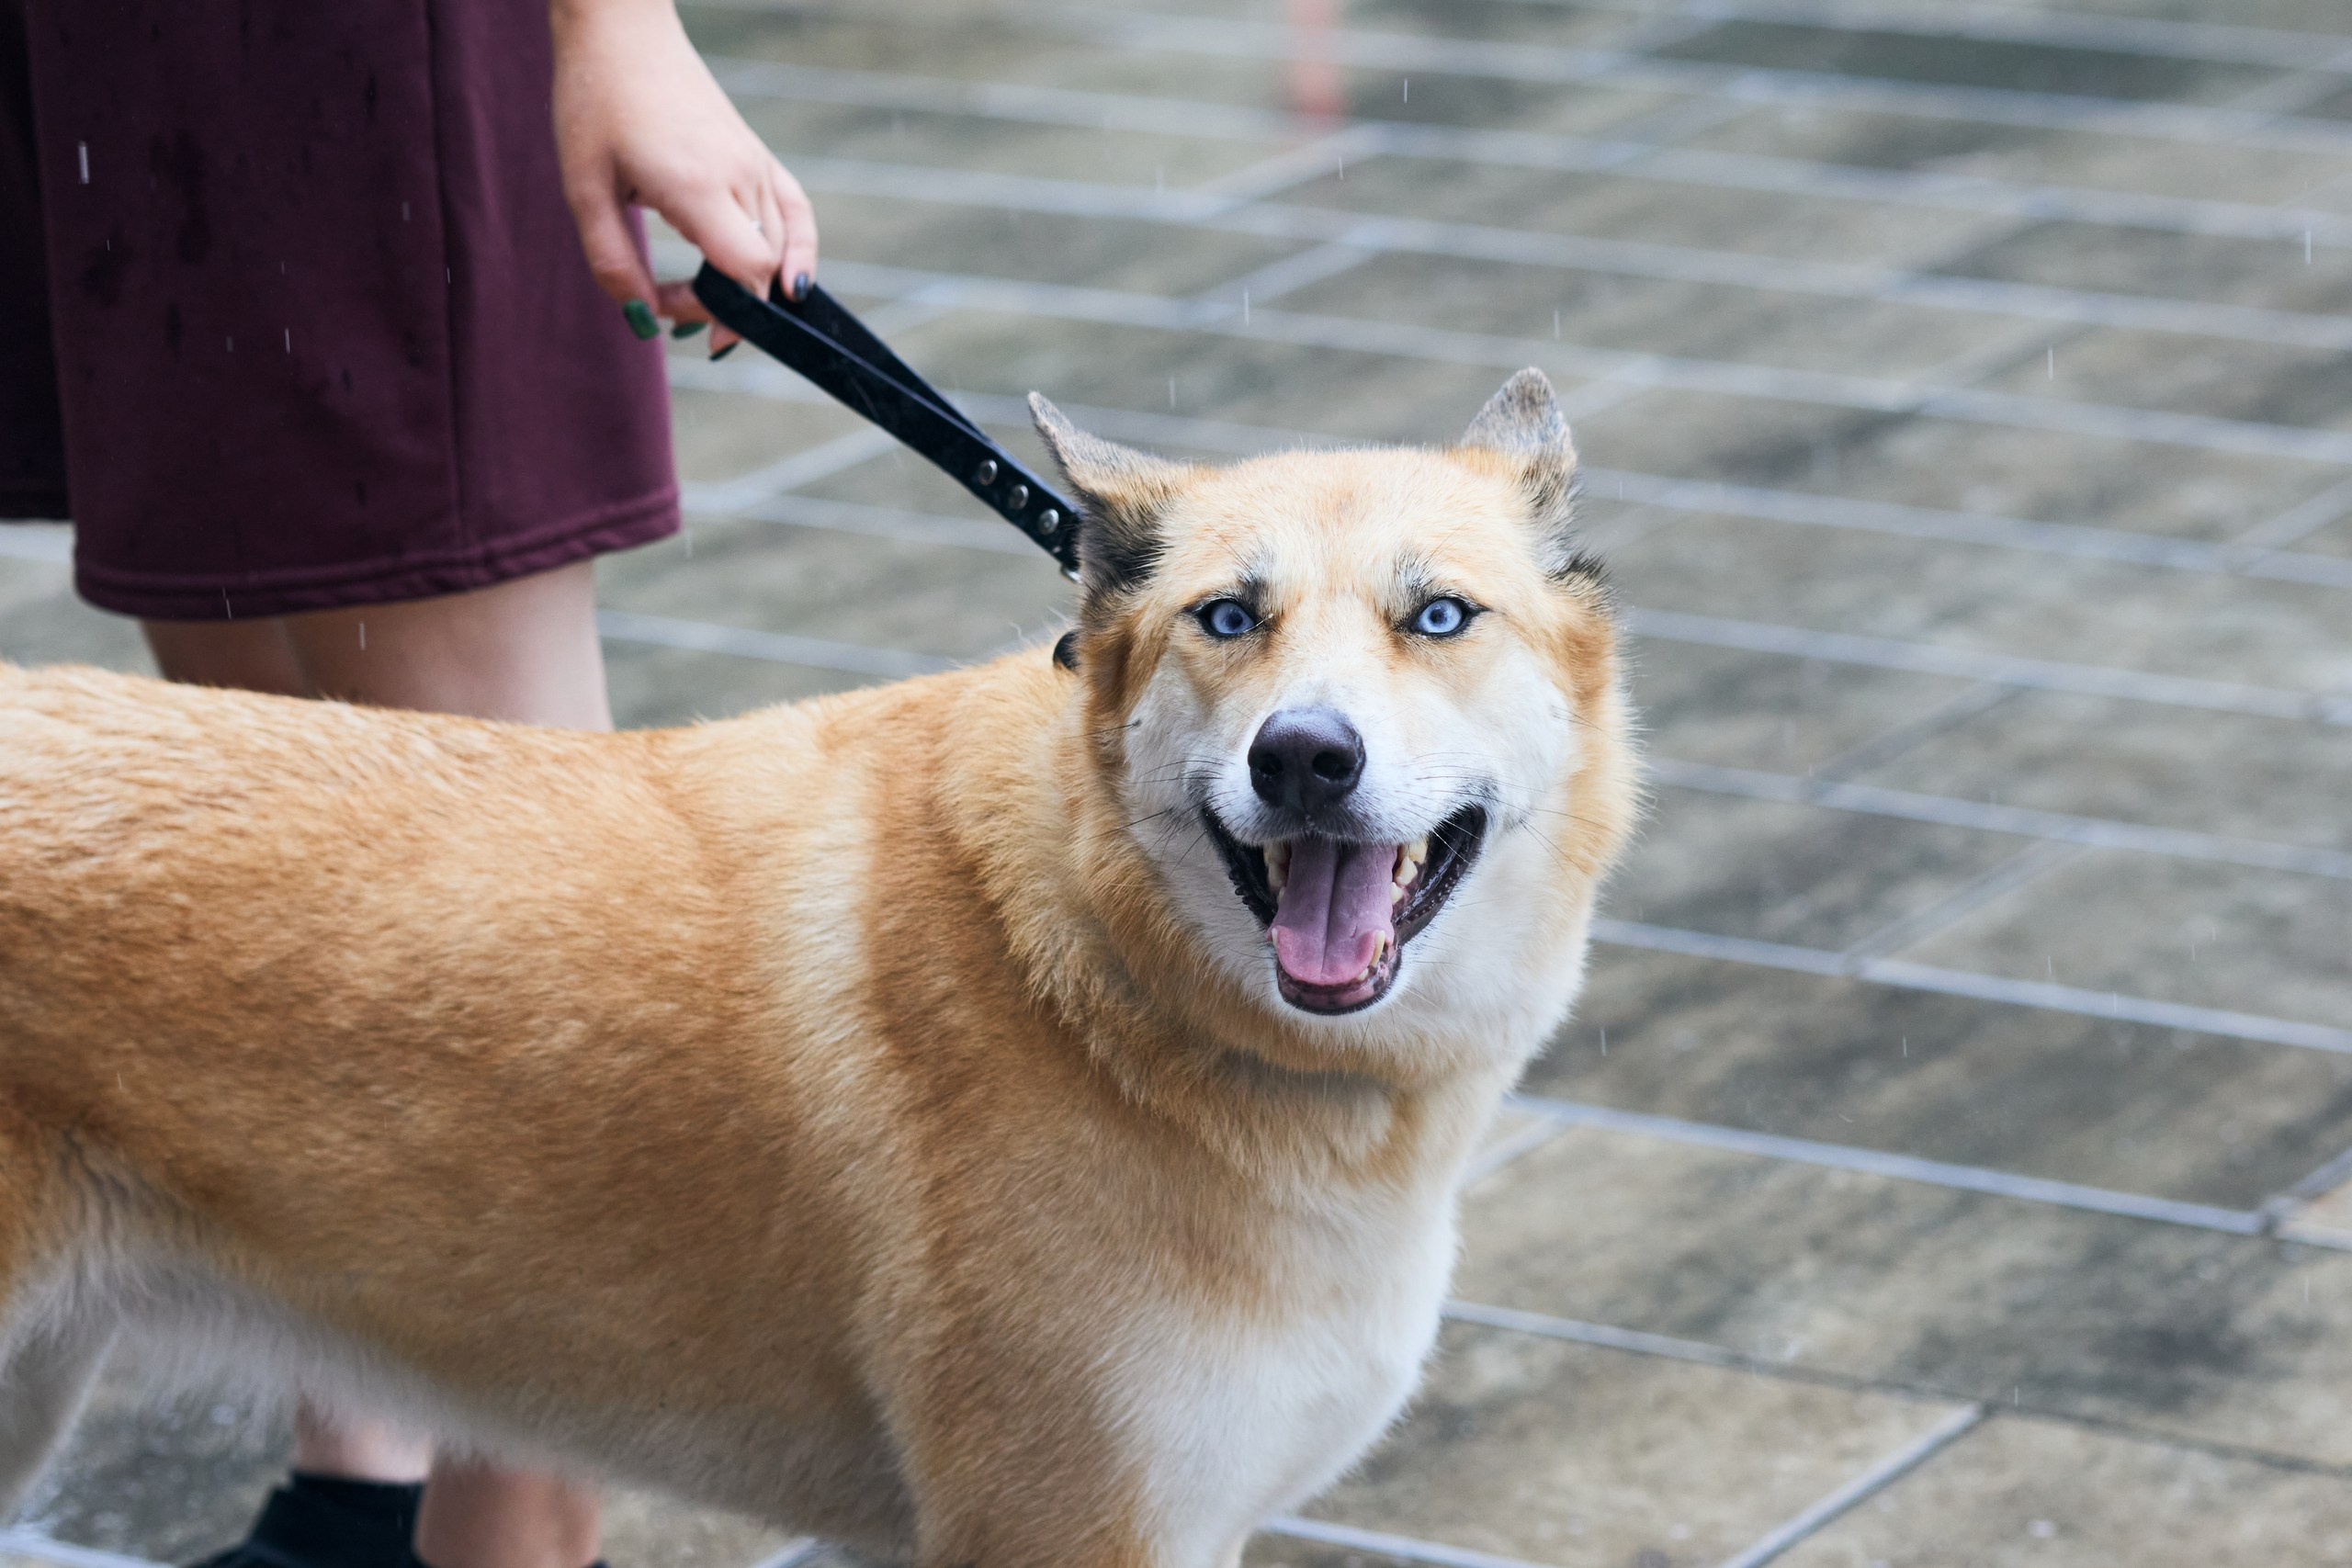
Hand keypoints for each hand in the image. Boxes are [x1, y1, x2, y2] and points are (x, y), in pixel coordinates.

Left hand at [551, 0, 817, 350]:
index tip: (670, 309)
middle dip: (727, 306)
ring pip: (783, 249)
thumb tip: (642, 319)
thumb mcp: (583, 191)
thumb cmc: (596, 104)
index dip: (719, 309)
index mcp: (697, 184)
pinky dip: (799, 254)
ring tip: (713, 300)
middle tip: (675, 310)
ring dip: (752, 286)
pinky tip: (792, 284)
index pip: (747, 272)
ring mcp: (757, 165)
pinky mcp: (759, 157)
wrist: (622, 34)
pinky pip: (797, 216)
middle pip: (765, 270)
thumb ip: (612, 263)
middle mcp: (740, 176)